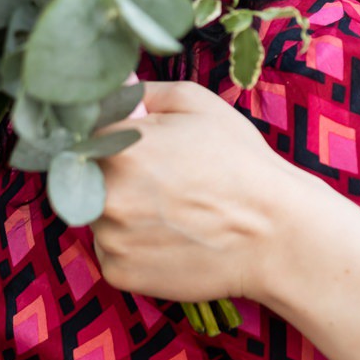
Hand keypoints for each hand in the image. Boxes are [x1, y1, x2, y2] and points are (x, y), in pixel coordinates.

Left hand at [89, 81, 317, 305]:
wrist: (276, 234)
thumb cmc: (242, 164)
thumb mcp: (198, 105)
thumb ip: (142, 92)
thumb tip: (112, 87)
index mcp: (117, 145)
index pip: (85, 132)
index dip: (110, 136)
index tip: (136, 146)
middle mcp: (102, 192)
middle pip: (84, 176)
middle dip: (114, 174)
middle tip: (160, 180)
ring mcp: (108, 237)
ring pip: (96, 215)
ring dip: (121, 210)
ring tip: (169, 211)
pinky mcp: (118, 272)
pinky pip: (111, 252)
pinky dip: (132, 246)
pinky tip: (169, 237)